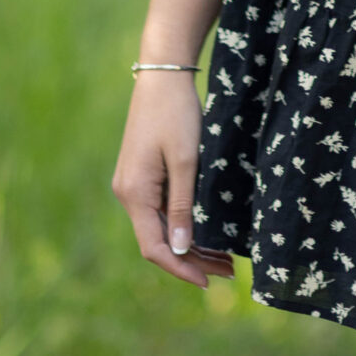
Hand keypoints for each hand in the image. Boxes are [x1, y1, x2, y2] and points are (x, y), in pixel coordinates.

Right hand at [111, 71, 231, 288]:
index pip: (154, 247)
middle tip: (227, 272)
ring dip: (190, 243)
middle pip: (158, 240)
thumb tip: (182, 248)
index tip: (207, 281)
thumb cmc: (176, 113)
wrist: (163, 74)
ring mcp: (134, 185)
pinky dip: (184, 224)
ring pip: (162, 227)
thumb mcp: (186, 159)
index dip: (180, 268)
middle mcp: (128, 193)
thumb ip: (183, 205)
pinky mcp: (143, 175)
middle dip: (192, 259)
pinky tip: (206, 231)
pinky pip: (161, 210)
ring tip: (224, 259)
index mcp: (134, 193)